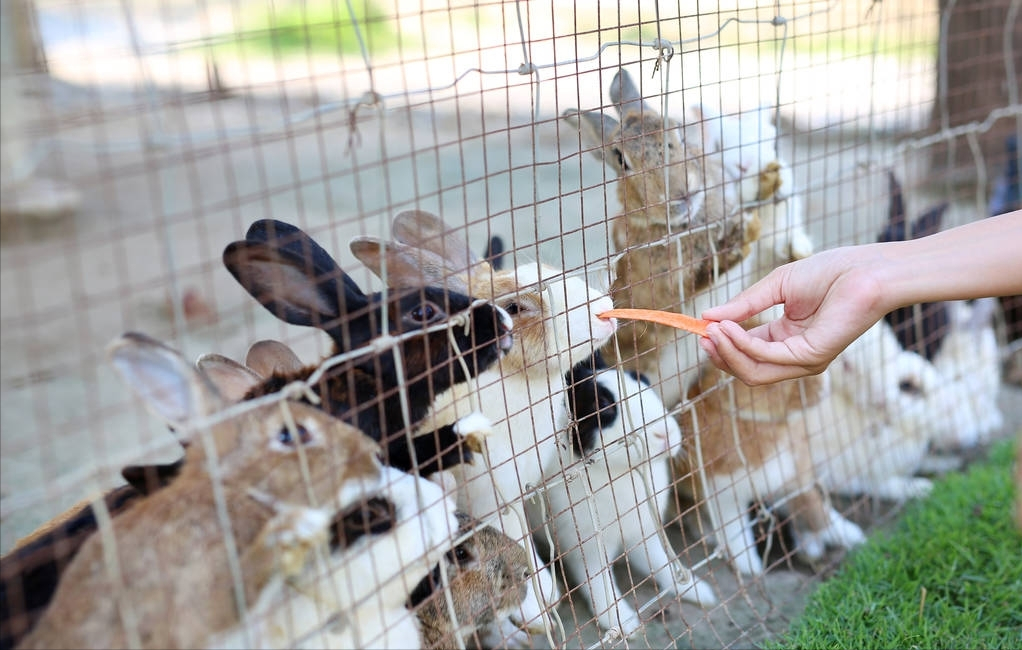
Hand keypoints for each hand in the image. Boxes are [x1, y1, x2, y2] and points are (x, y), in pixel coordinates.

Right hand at [698, 246, 889, 384]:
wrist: (866, 269)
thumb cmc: (830, 271)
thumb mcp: (775, 286)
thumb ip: (743, 305)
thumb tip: (707, 317)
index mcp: (786, 337)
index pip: (746, 351)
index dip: (720, 342)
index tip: (700, 327)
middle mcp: (794, 355)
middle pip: (746, 369)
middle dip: (720, 355)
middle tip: (701, 335)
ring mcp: (804, 360)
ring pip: (753, 371)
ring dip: (727, 352)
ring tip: (710, 331)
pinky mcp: (812, 357)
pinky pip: (767, 358)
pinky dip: (742, 345)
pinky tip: (728, 328)